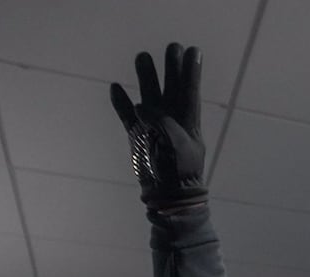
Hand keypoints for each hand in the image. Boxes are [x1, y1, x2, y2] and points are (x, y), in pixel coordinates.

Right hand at [110, 43, 206, 209]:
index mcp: (188, 121)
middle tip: (171, 47)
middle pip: (170, 87)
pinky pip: (126, 115)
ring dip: (145, 77)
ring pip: (148, 95)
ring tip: (143, 56)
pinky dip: (120, 102)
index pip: (190, 90)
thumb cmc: (179, 171)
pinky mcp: (136, 136)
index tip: (194, 51)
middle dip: (170, 67)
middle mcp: (171, 119)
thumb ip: (162, 121)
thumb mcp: (177, 144)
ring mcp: (152, 127)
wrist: (168, 196)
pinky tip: (116, 87)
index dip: (192, 71)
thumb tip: (142, 106)